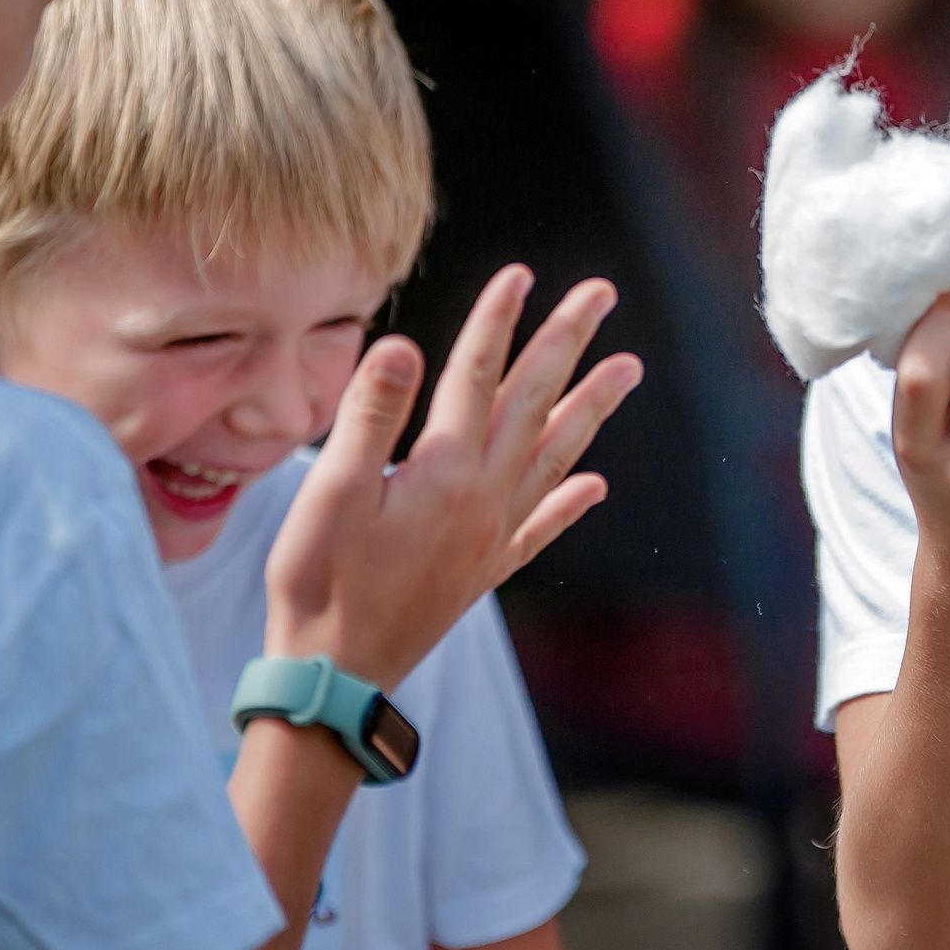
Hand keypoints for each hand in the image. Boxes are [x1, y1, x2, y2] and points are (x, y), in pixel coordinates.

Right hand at [264, 265, 642, 686]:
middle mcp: (485, 497)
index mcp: (446, 470)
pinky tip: (596, 487)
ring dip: (592, 407)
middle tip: (602, 294)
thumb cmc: (320, 582)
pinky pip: (543, 526)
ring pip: (556, 454)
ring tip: (629, 368)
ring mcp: (493, 534)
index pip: (477, 375)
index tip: (522, 273)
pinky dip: (570, 502)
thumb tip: (407, 347)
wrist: (336, 676)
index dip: (498, 320)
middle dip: (568, 342)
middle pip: (534, 402)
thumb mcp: (330, 492)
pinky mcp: (486, 569)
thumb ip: (369, 415)